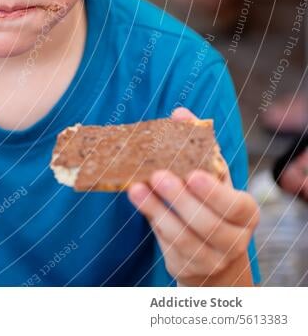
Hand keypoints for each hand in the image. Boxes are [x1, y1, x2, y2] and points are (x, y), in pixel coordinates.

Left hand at [127, 107, 259, 285]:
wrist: (211, 254)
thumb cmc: (211, 205)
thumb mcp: (211, 177)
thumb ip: (198, 147)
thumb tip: (180, 114)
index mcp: (245, 213)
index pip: (235, 206)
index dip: (214, 193)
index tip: (191, 173)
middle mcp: (233, 240)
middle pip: (208, 224)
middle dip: (180, 199)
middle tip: (157, 175)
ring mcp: (210, 258)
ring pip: (183, 237)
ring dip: (157, 210)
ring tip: (136, 188)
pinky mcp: (185, 267)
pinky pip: (167, 245)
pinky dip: (152, 221)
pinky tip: (138, 200)